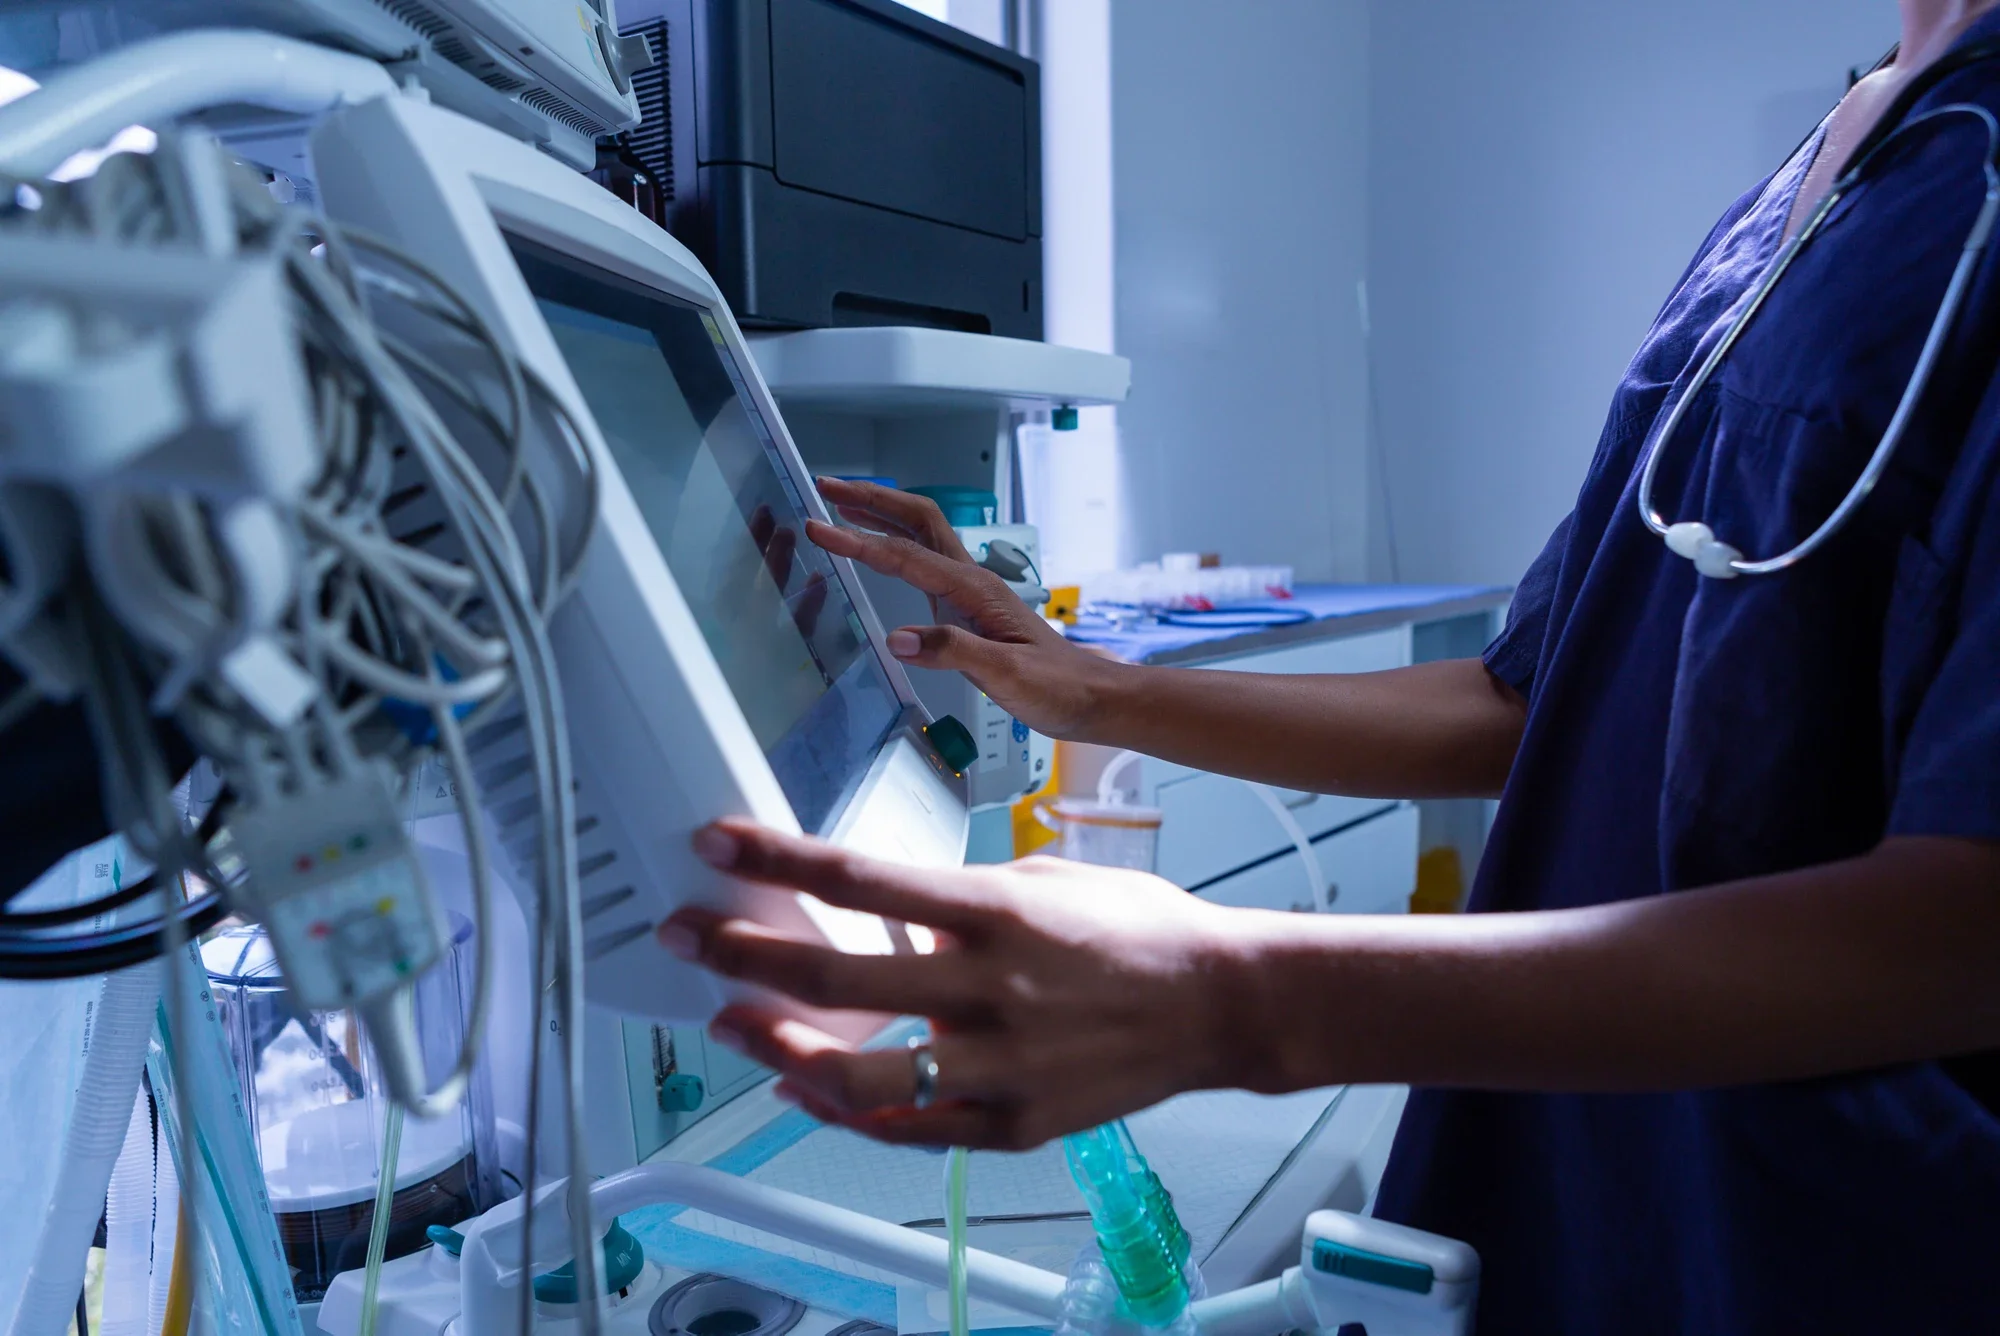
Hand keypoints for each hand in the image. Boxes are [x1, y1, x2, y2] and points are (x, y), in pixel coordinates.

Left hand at [659, 819, 1252, 1149]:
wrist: (1220, 1007)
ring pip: (861, 1072)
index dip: (779, 859)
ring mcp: (1001, 1068)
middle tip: (688, 936)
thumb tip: (889, 912)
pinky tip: (804, 1087)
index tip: (718, 843)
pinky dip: (846, 1108)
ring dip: (781, 1047)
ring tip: (734, 1023)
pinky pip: (909, 1129)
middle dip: (746, 952)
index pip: (864, 879)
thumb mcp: (1045, 881)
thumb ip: (960, 900)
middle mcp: (991, 991)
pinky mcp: (1015, 1125)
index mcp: (998, 913)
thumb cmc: (1137, 931)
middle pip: (839, 974)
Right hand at [809, 477, 1123, 738]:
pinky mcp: (968, 607)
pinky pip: (924, 562)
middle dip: (871, 500)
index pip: (905, 556)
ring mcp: (970, 591)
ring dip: (881, 515)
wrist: (1091, 697)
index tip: (819, 527)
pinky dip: (894, 545)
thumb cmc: (1056, 686)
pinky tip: (879, 552)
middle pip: (917, 520)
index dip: (859, 540)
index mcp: (975, 590)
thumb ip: (953, 653)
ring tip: (840, 506)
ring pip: (921, 535)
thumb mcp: (1006, 674)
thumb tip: (897, 640)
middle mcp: (971, 580)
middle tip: (827, 488)